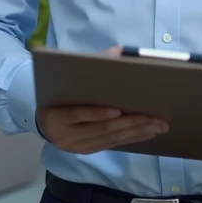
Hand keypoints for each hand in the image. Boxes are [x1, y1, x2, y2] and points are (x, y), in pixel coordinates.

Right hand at [35, 46, 168, 154]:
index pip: (77, 114)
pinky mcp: (86, 152)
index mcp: (54, 114)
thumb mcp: (68, 79)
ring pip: (111, 138)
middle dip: (132, 123)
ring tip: (158, 126)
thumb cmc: (60, 94)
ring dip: (137, 132)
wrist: (43, 121)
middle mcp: (64, 134)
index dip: (97, 113)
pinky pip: (112, 144)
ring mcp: (75, 146)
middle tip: (156, 119)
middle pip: (101, 128)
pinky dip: (131, 138)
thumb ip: (91, 64)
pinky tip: (147, 133)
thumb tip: (119, 51)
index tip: (118, 111)